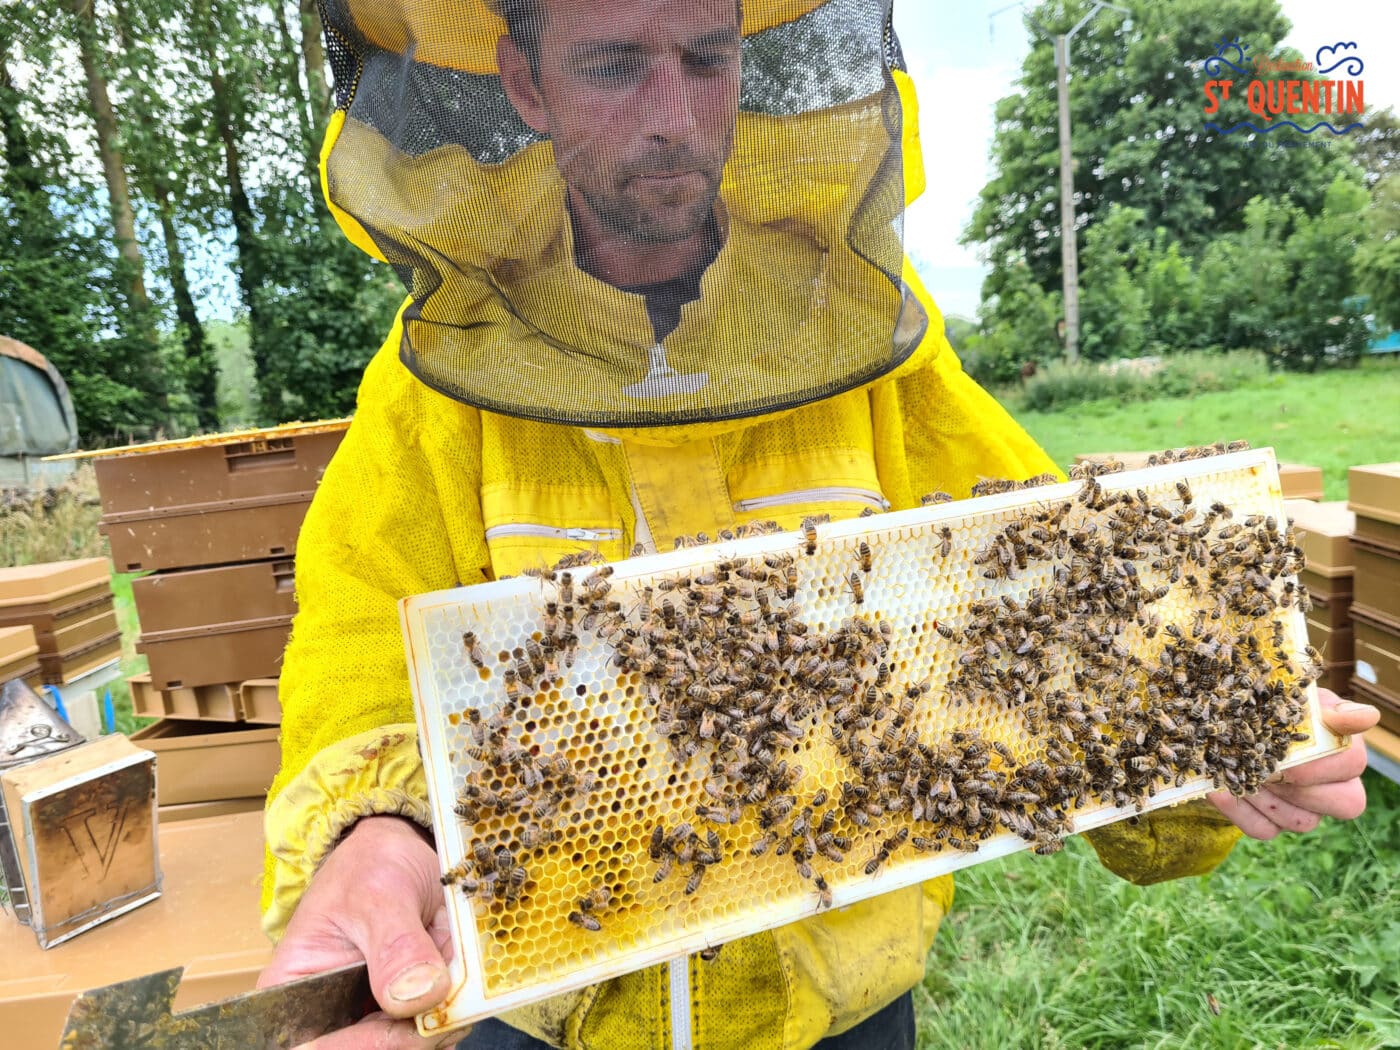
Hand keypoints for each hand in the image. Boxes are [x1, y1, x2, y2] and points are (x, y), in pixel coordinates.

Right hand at [257, 815, 466, 1048]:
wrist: (401, 852)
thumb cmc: (371, 866)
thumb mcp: (381, 893)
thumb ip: (396, 944)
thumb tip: (416, 995)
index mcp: (295, 989)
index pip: (316, 1046)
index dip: (366, 1047)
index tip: (411, 1026)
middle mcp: (328, 1014)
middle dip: (415, 1037)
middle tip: (452, 1003)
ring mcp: (369, 1018)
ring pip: (405, 1046)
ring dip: (440, 1024)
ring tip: (456, 978)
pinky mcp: (405, 1014)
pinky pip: (431, 1031)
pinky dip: (454, 1014)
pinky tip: (462, 987)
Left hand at [1207, 688, 1377, 839]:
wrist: (1225, 723)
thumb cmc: (1267, 706)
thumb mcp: (1291, 698)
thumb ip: (1326, 707)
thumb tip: (1366, 716)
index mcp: (1343, 747)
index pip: (1354, 763)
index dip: (1325, 765)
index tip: (1291, 759)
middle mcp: (1335, 785)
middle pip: (1346, 803)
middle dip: (1301, 786)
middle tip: (1267, 769)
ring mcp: (1305, 810)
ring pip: (1303, 821)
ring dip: (1267, 797)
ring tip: (1237, 772)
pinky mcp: (1273, 824)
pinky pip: (1264, 830)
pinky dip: (1240, 811)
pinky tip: (1220, 790)